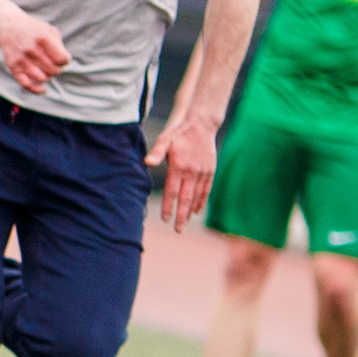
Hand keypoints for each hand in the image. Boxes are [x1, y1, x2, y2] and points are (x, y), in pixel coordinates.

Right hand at [0, 7, 69, 92]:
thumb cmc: (33, 29)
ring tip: (46, 70)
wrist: (7, 25)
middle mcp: (31, 49)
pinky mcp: (13, 66)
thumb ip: (59, 46)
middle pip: (53, 70)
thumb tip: (63, 64)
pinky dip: (36, 89)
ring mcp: (21, 58)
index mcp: (43, 38)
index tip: (62, 57)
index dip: (65, 60)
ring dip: (48, 76)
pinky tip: (43, 89)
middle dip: (58, 69)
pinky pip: (26, 84)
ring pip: (42, 78)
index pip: (62, 59)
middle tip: (54, 64)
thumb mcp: (48, 30)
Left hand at [147, 114, 218, 230]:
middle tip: (177, 230)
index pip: (172, 191)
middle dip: (181, 215)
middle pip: (185, 198)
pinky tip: (196, 210)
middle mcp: (192, 172)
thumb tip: (147, 163)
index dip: (168, 206)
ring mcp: (203, 173)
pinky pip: (206, 190)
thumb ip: (157, 153)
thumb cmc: (179, 134)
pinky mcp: (210, 171)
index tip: (165, 219)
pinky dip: (201, 201)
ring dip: (190, 211)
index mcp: (179, 167)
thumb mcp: (165, 140)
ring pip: (196, 196)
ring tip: (185, 223)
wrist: (202, 126)